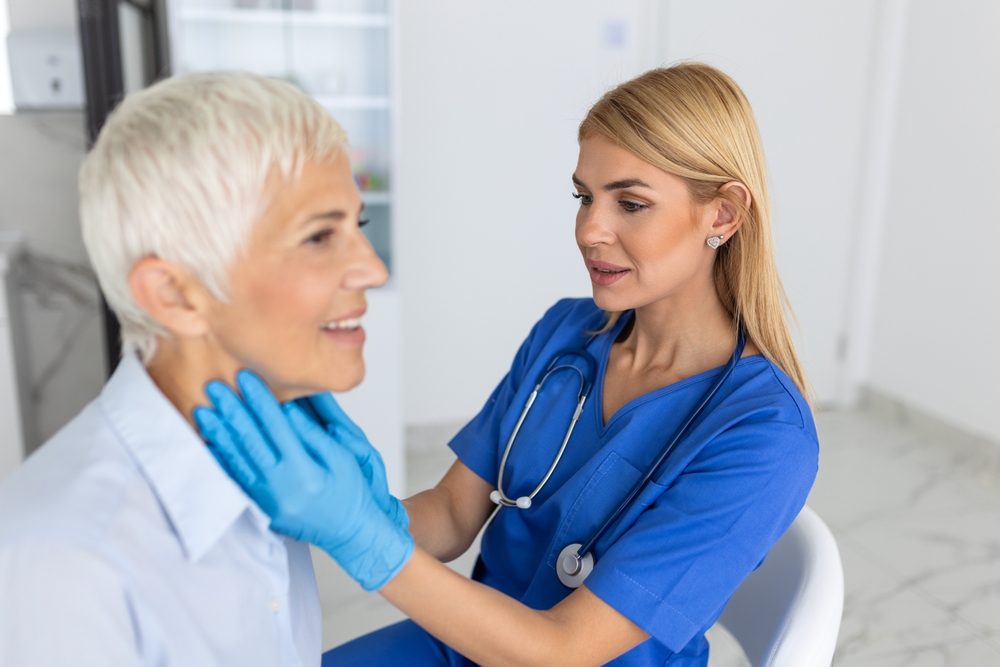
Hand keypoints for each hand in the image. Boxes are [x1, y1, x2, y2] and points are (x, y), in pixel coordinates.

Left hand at [194, 371, 413, 590]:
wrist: (350, 534)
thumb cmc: (351, 496)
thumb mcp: (343, 460)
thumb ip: (314, 436)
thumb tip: (289, 411)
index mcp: (303, 470)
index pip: (275, 426)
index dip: (259, 399)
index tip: (245, 378)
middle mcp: (281, 485)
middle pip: (250, 440)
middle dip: (231, 410)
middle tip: (214, 387)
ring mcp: (268, 499)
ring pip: (237, 460)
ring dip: (219, 434)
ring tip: (204, 411)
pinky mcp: (262, 507)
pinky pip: (236, 481)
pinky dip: (221, 461)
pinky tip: (210, 445)